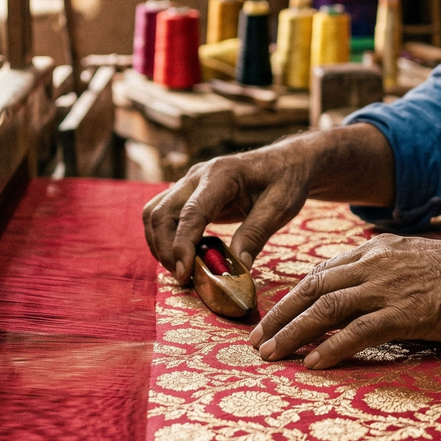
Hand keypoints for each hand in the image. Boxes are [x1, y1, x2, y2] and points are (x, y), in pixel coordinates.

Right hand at [143, 142, 316, 283]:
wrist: (286, 162)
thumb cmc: (285, 181)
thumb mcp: (279, 208)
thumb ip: (255, 234)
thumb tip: (237, 268)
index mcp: (221, 175)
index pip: (191, 212)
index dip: (182, 245)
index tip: (184, 274)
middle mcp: (197, 175)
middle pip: (161, 213)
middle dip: (166, 249)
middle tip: (184, 278)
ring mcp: (188, 183)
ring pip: (155, 213)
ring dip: (160, 244)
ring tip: (182, 270)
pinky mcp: (188, 193)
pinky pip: (163, 214)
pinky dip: (165, 237)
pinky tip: (186, 255)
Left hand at [249, 234, 440, 368]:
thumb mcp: (419, 263)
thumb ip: (390, 275)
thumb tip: (369, 299)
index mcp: (378, 250)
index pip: (322, 272)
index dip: (293, 297)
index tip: (272, 317)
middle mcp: (376, 263)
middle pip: (312, 288)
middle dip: (279, 315)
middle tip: (256, 341)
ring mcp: (390, 287)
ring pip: (325, 308)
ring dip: (292, 333)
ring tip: (271, 355)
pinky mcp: (407, 313)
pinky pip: (358, 332)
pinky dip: (330, 347)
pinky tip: (313, 364)